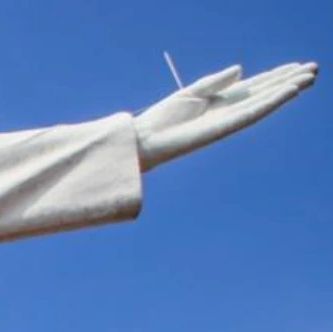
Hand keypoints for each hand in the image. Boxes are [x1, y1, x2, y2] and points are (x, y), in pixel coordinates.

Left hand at [136, 61, 316, 171]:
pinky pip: (254, 112)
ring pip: (265, 101)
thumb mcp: (191, 92)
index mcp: (220, 100)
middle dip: (287, 81)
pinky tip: (289, 90)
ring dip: (286, 89)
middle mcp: (228, 110)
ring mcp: (229, 119)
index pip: (254, 86)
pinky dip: (272, 101)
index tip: (296, 66)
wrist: (146, 139)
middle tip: (312, 69)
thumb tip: (241, 69)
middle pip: (264, 92)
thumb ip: (216, 81)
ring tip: (308, 77)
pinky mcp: (225, 128)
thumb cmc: (163, 118)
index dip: (275, 76)